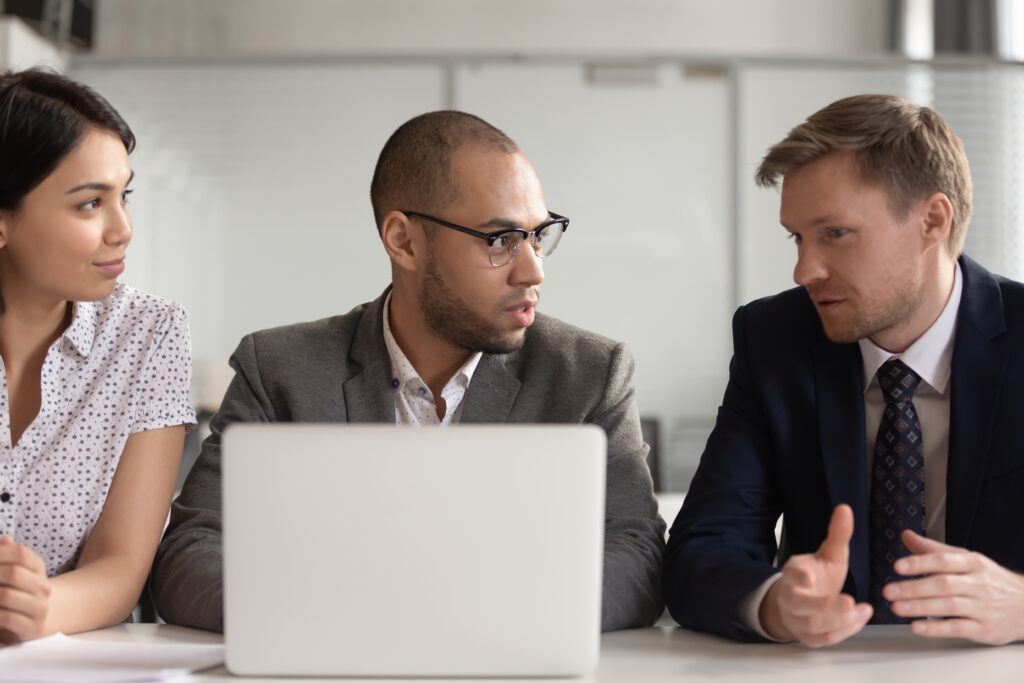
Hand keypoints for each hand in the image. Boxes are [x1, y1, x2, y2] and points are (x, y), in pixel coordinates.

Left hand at [0, 536, 51, 642]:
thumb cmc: (19, 592)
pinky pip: (6, 618)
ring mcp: (40, 607)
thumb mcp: (16, 572)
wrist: (41, 618)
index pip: (21, 553)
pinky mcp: (34, 627)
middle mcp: (44, 587)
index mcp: (39, 568)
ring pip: (6, 596)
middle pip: (13, 573)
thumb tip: (4, 540)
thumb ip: (6, 556)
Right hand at [759, 504, 872, 646]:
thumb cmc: (818, 576)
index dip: (798, 577)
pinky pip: (823, 639)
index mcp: (793, 573)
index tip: (811, 578)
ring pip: (813, 625)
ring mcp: (796, 619)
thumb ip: (838, 535)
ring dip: (840, 620)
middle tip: (849, 601)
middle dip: (824, 605)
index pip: (790, 574)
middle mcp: (790, 597)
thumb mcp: (830, 555)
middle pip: (799, 604)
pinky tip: (860, 619)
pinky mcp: (808, 638)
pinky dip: (843, 632)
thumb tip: (846, 508)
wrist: (800, 605)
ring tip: (865, 610)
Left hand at [883, 531, 1023, 644]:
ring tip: (896, 608)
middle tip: (888, 591)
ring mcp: (984, 607)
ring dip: (920, 608)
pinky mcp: (986, 629)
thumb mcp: (967, 559)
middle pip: (944, 584)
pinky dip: (936, 628)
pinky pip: (959, 628)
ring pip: (949, 606)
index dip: (920, 563)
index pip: (944, 560)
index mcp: (973, 563)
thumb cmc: (990, 581)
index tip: (898, 566)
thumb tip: (907, 535)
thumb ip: (934, 549)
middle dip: (913, 588)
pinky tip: (917, 627)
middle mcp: (979, 584)